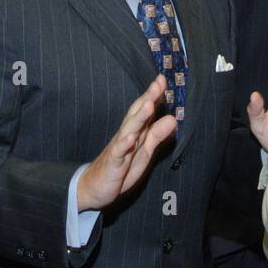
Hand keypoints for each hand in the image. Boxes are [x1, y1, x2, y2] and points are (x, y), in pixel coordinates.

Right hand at [76, 75, 178, 211]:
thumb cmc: (121, 168)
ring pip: (129, 129)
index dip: (153, 96)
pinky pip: (119, 152)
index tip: (162, 79)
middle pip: (137, 114)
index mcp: (134, 133)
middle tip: (158, 83)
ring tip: (148, 104)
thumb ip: (157, 134)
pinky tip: (131, 137)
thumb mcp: (144, 151)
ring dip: (139, 117)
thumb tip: (172, 118)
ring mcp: (118, 148)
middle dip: (147, 98)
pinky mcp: (113, 163)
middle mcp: (126, 136)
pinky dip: (124, 144)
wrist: (94, 187)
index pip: (144, 110)